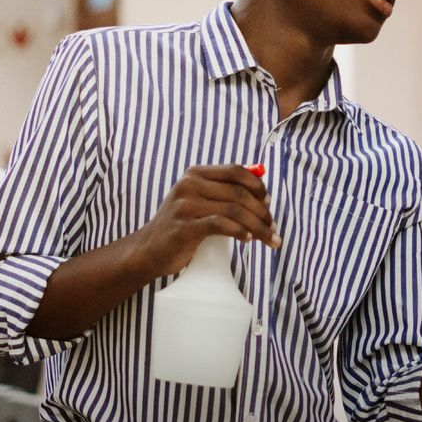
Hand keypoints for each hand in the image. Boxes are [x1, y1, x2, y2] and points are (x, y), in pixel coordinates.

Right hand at [133, 164, 279, 277]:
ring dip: (258, 226)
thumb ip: (224, 193)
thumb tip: (264, 195)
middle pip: (239, 193)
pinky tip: (248, 239)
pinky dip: (239, 232)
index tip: (269, 203)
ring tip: (269, 238)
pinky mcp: (184, 227)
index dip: (258, 186)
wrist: (148, 251)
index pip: (236, 171)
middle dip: (262, 212)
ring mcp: (184, 206)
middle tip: (273, 228)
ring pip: (234, 210)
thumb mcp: (199, 201)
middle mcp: (189, 185)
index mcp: (196, 174)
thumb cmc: (181, 226)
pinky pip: (220, 224)